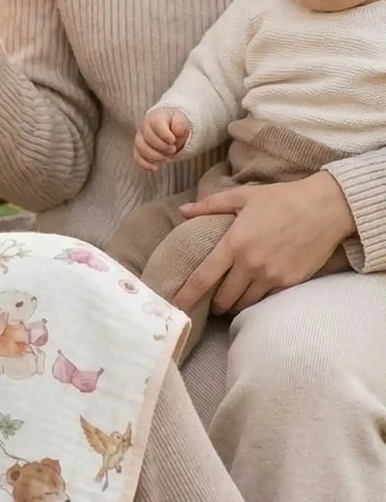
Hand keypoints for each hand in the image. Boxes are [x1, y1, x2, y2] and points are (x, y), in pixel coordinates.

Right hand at [133, 108, 190, 170]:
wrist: (171, 130)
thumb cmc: (175, 125)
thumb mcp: (182, 122)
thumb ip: (181, 125)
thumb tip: (178, 131)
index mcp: (156, 117)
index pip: (155, 123)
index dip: (164, 134)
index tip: (173, 140)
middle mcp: (145, 126)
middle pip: (147, 137)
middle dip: (161, 146)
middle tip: (173, 149)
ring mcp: (140, 138)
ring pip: (140, 148)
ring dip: (154, 156)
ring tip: (167, 158)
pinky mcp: (139, 150)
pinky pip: (137, 157)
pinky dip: (145, 164)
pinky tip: (155, 167)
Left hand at [172, 173, 355, 314]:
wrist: (326, 207)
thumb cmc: (282, 199)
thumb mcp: (242, 196)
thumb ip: (210, 206)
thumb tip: (183, 210)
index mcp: (234, 244)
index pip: (203, 277)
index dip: (187, 295)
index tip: (177, 305)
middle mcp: (251, 265)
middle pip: (224, 298)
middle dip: (214, 304)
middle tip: (210, 303)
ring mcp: (272, 276)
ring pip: (246, 303)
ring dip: (235, 304)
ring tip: (230, 300)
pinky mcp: (291, 282)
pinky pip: (267, 299)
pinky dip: (257, 300)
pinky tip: (254, 294)